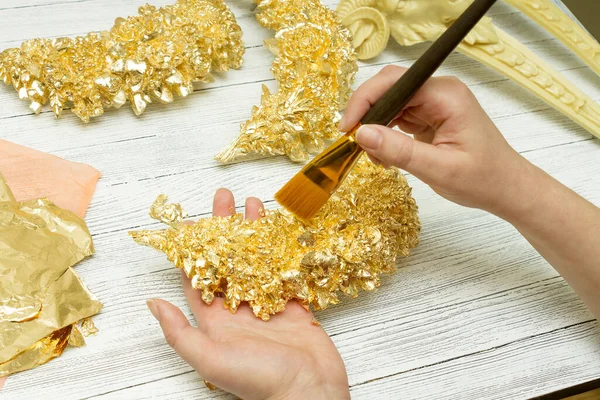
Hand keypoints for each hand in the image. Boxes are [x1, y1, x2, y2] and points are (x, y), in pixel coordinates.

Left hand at [146, 189, 349, 399]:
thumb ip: (179, 332)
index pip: (198, 276)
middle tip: (223, 197)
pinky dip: (281, 247)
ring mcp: (267, 303)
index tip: (189, 222)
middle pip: (228, 259)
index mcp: (215, 320)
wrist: (309, 390)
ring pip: (256, 258)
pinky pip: (283, 269)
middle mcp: (239, 307)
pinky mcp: (292, 302)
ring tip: (253, 202)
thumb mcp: (210, 358)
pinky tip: (279, 227)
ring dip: (253, 231)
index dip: (192, 248)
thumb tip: (151, 302)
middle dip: (225, 227)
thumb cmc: (259, 380)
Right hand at [340, 65, 533, 218]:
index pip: (394, 83)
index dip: (365, 100)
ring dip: (374, 129)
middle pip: (388, 89)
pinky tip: (386, 156)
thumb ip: (400, 151)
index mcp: (446, 96)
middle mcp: (438, 92)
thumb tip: (362, 134)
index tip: (348, 128)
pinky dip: (385, 136)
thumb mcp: (439, 169)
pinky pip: (396, 118)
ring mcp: (433, 104)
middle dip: (366, 115)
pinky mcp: (428, 117)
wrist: (506, 188)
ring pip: (388, 104)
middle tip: (354, 144)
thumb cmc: (483, 179)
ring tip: (376, 158)